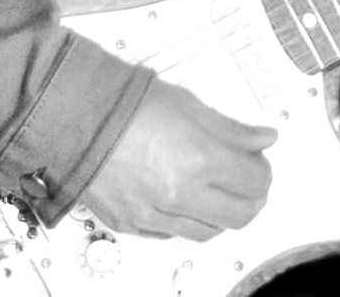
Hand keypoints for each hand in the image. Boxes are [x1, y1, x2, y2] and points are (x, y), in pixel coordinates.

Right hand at [83, 79, 276, 240]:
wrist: (76, 115)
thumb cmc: (125, 103)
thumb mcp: (188, 103)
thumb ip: (231, 128)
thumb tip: (262, 138)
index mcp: (198, 158)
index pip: (254, 181)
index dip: (262, 169)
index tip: (258, 160)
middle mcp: (179, 193)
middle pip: (240, 215)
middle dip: (252, 197)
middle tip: (249, 179)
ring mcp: (155, 214)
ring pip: (209, 232)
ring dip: (222, 213)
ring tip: (218, 190)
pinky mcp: (133, 224)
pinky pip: (174, 235)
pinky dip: (188, 221)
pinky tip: (187, 201)